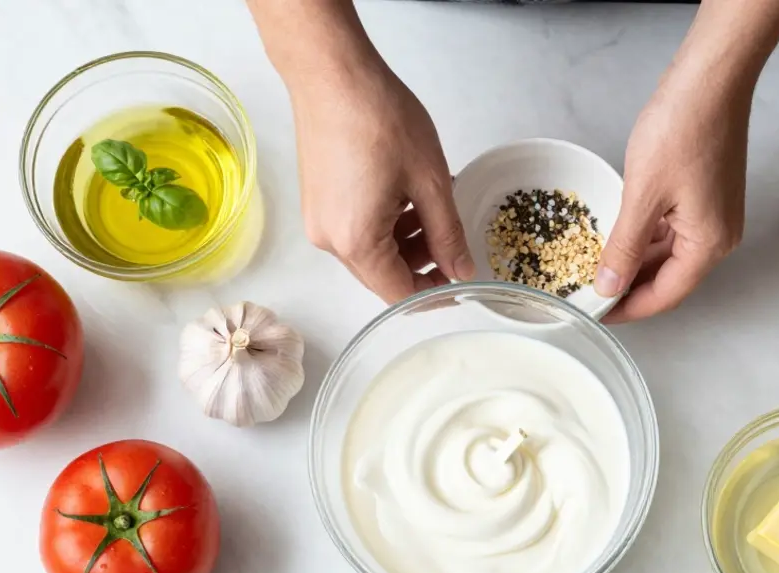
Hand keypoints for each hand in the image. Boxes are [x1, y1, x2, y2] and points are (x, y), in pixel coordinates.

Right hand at [289, 63, 473, 302]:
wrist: (331, 73)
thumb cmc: (379, 118)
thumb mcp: (429, 181)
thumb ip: (448, 234)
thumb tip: (461, 271)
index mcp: (356, 243)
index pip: (399, 293)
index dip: (435, 293)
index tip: (461, 279)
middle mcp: (329, 240)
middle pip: (382, 275)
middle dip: (421, 263)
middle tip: (453, 236)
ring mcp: (318, 220)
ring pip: (370, 251)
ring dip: (405, 240)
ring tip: (432, 205)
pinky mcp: (317, 201)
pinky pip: (355, 229)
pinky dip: (385, 223)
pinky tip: (406, 193)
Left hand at [595, 71, 751, 323]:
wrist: (710, 80)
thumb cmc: (682, 130)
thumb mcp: (643, 195)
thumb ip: (624, 246)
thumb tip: (609, 286)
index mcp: (709, 244)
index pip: (666, 295)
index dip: (630, 309)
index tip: (597, 314)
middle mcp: (718, 235)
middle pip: (670, 278)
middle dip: (631, 287)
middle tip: (590, 293)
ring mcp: (714, 214)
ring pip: (669, 254)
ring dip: (636, 262)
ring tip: (597, 268)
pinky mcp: (706, 194)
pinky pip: (673, 229)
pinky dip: (646, 237)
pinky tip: (619, 237)